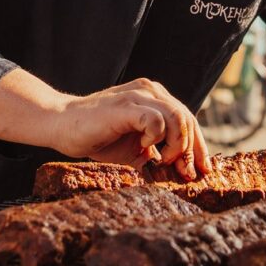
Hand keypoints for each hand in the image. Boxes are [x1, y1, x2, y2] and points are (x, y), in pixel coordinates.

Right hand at [52, 78, 210, 179]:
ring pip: (179, 117)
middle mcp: (151, 91)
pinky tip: (145, 147)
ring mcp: (139, 95)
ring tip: (163, 160)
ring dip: (177, 145)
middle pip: (189, 119)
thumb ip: (159, 154)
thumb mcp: (136, 149)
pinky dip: (157, 137)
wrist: (61, 125)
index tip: (204, 171)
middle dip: (192, 151)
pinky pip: (156, 120)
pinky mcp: (126, 106)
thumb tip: (184, 174)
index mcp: (156, 98)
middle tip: (184, 173)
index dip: (200, 147)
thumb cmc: (98, 137)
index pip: (189, 120)